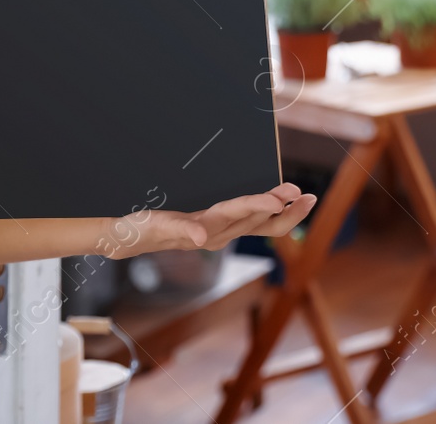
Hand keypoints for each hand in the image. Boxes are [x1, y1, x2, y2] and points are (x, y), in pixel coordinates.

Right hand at [103, 183, 316, 255]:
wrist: (130, 240)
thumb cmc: (143, 230)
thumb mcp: (159, 227)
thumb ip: (181, 229)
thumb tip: (201, 237)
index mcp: (208, 228)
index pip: (240, 213)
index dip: (261, 205)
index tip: (281, 199)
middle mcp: (218, 232)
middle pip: (258, 222)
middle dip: (284, 210)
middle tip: (305, 196)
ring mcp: (218, 232)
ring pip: (257, 223)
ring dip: (281, 211)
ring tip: (300, 197)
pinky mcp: (213, 228)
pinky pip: (246, 221)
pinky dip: (263, 214)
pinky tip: (279, 207)